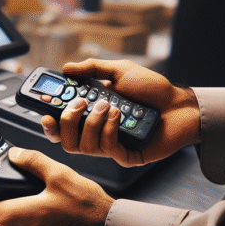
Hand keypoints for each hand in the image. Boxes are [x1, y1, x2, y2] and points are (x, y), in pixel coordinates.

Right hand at [41, 59, 200, 166]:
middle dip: (67, 121)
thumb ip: (92, 68)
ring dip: (93, 122)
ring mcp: (111, 146)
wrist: (180, 104)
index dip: (49, 122)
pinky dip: (110, 129)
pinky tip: (121, 115)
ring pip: (83, 146)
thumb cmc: (153, 90)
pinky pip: (107, 148)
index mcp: (92, 115)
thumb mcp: (120, 72)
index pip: (61, 126)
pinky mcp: (126, 156)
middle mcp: (98, 133)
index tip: (44, 111)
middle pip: (66, 141)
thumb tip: (66, 68)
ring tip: (109, 105)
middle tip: (80, 103)